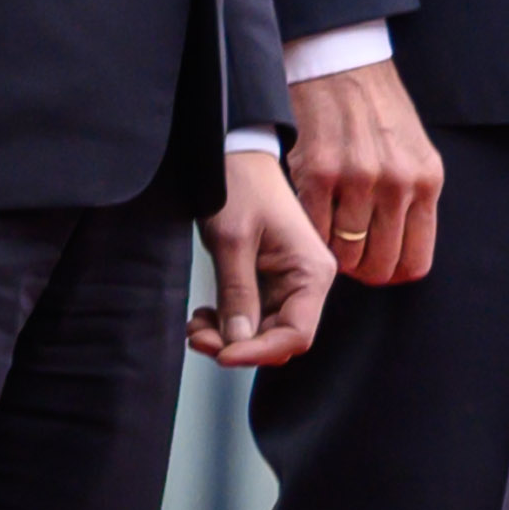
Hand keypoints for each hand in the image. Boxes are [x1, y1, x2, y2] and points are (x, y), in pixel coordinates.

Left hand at [195, 150, 337, 365]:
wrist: (234, 156)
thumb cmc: (240, 186)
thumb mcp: (233, 240)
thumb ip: (237, 293)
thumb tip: (237, 341)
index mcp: (311, 270)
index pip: (296, 334)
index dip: (258, 352)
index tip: (221, 353)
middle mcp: (306, 281)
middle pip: (278, 338)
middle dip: (237, 346)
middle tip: (198, 337)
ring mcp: (287, 283)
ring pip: (262, 333)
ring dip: (227, 337)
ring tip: (196, 325)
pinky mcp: (268, 282)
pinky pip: (251, 317)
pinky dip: (226, 323)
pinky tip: (205, 314)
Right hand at [292, 59, 445, 283]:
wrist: (343, 66)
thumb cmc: (378, 110)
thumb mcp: (414, 152)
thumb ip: (412, 199)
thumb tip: (398, 254)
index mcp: (426, 180)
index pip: (415, 261)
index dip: (392, 273)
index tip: (377, 269)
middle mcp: (397, 183)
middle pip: (379, 264)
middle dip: (361, 269)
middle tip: (347, 256)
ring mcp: (358, 180)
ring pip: (344, 254)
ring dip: (333, 251)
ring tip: (328, 232)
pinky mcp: (318, 174)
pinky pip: (314, 230)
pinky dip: (310, 233)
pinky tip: (311, 216)